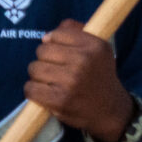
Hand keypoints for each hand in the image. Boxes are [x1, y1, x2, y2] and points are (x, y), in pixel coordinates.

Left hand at [26, 22, 133, 141]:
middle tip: (56, 70)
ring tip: (51, 81)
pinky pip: (30, 88)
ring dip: (38, 76)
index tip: (60, 53)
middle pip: (42, 50)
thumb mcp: (97, 49)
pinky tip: (45, 93)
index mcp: (94, 46)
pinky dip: (33, 91)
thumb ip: (74, 31)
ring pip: (34, 68)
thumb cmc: (99, 76)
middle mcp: (84, 61)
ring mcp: (71, 81)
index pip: (57, 34)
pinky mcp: (60, 101)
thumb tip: (46, 36)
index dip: (54, 43)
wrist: (110, 110)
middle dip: (45, 60)